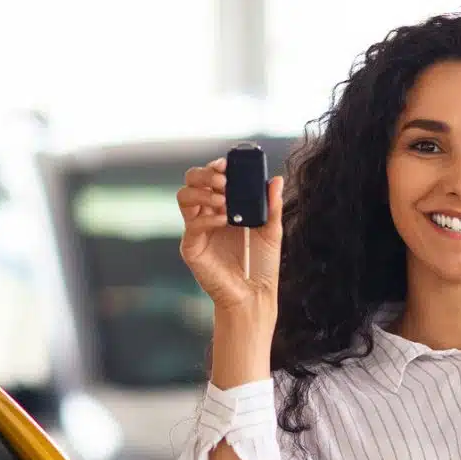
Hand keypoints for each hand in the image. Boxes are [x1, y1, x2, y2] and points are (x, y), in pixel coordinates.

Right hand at [177, 158, 284, 311]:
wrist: (254, 294)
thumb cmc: (261, 265)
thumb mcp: (271, 231)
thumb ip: (272, 205)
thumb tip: (276, 179)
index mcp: (223, 208)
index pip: (210, 179)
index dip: (214, 167)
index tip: (227, 164)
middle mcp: (207, 215)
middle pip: (191, 181)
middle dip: (205, 174)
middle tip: (224, 180)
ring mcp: (197, 230)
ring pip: (184, 197)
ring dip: (203, 192)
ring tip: (224, 199)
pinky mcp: (192, 247)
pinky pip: (192, 225)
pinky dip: (208, 218)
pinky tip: (225, 219)